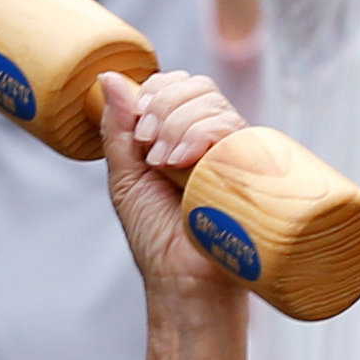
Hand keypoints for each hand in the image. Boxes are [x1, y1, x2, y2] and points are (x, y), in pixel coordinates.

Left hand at [98, 69, 251, 294]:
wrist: (183, 281)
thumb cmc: (157, 236)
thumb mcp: (125, 177)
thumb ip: (118, 130)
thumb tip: (108, 79)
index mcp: (185, 136)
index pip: (180, 85)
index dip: (156, 91)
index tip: (138, 126)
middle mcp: (214, 140)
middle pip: (197, 87)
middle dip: (163, 106)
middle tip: (147, 145)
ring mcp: (235, 152)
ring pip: (212, 103)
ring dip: (175, 125)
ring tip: (162, 165)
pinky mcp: (251, 168)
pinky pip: (231, 127)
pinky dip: (199, 134)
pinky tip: (180, 163)